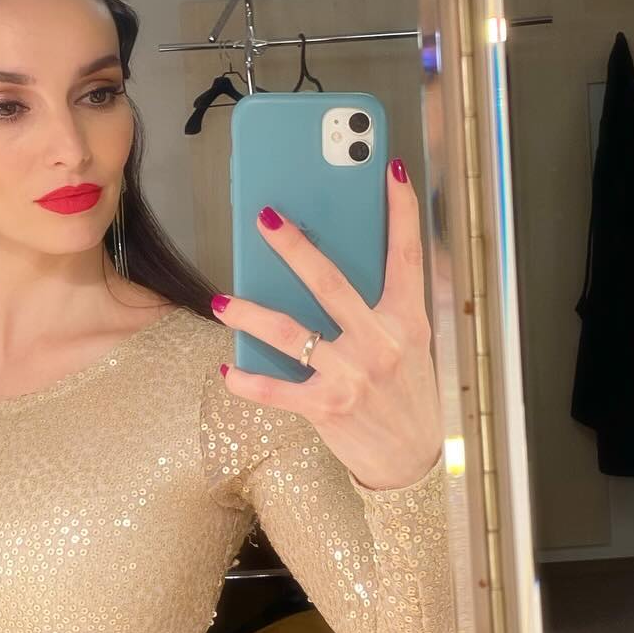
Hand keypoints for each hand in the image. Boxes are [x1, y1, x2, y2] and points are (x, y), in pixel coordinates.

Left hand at [212, 157, 442, 491]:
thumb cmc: (405, 396)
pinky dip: (248, 381)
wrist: (411, 463)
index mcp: (406, 320)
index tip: (388, 169)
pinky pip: (277, 389)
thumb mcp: (409, 346)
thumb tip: (336, 269)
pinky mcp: (327, 408)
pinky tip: (227, 368)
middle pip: (332, 282)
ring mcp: (353, 376)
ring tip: (223, 299)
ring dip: (251, 313)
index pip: (406, 255)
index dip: (401, 210)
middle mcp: (381, 343)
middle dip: (295, 247)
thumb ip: (380, 309)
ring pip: (291, 333)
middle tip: (266, 218)